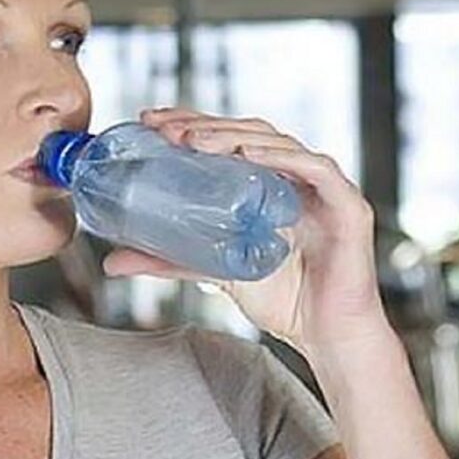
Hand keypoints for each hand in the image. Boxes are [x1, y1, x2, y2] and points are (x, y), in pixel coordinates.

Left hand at [101, 107, 391, 354]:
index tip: (151, 121)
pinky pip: (316, 169)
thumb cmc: (280, 298)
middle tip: (163, 128)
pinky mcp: (347, 206)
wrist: (325, 336)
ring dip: (234, 135)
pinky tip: (249, 154)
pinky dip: (282, 157)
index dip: (191, 123)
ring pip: (278, 142)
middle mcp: (295, 177)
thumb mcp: (210, 271)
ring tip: (193, 140)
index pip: (228, 138)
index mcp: (267, 183)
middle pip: (248, 133)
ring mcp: (323, 188)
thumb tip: (111, 262)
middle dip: (204, 124)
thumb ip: (166, 262)